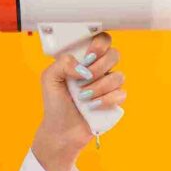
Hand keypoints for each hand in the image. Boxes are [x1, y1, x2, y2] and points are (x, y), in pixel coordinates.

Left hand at [31, 32, 125, 170]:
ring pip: (118, 76)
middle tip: (83, 79)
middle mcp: (98, 69)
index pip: (102, 40)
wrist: (61, 130)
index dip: (99, 44)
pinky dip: (106, 100)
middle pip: (114, 54)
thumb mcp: (49, 79)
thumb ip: (61, 64)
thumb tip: (82, 66)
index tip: (88, 56)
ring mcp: (108, 85)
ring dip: (99, 87)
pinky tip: (93, 106)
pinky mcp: (114, 100)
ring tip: (83, 97)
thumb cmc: (55, 103)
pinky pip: (121, 94)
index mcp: (84, 60)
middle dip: (99, 68)